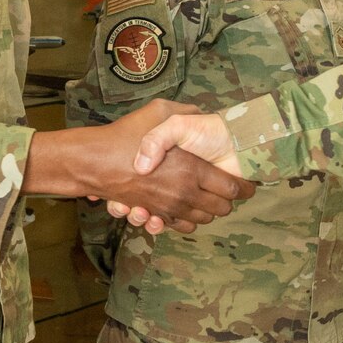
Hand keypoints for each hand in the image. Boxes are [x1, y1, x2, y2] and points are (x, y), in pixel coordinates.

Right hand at [26, 101, 253, 233]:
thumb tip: (203, 125)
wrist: (95, 161)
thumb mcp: (162, 115)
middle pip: (221, 209)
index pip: (233, 188)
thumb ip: (183, 117)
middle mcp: (185, 193)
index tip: (247, 183)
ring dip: (206, 214)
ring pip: (201, 221)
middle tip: (229, 191)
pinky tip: (180, 210)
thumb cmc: (130, 135)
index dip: (243, 187)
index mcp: (193, 170)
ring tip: (206, 199)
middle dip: (227, 203)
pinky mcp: (156, 214)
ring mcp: (170, 207)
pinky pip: (180, 226)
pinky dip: (183, 222)